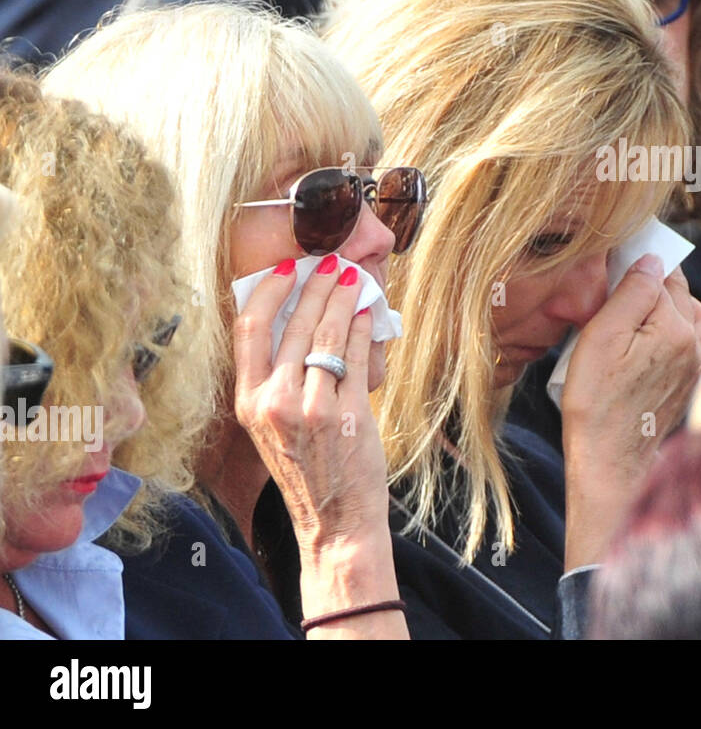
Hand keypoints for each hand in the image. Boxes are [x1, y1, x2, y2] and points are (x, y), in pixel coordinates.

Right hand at [232, 259, 390, 554]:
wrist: (334, 520)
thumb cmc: (307, 469)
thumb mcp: (273, 425)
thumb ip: (279, 377)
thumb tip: (301, 319)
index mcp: (248, 403)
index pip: (249, 331)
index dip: (269, 293)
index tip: (286, 269)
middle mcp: (275, 403)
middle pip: (294, 325)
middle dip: (317, 286)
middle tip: (332, 262)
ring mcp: (313, 408)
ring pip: (328, 336)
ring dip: (343, 300)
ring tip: (353, 278)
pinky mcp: (348, 414)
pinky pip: (355, 358)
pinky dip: (363, 330)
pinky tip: (368, 313)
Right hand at [560, 255, 700, 565]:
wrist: (610, 460)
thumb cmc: (597, 399)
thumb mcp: (602, 335)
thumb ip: (632, 291)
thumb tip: (652, 259)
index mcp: (677, 328)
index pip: (664, 274)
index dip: (638, 264)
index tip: (616, 264)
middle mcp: (696, 345)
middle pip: (681, 294)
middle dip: (653, 286)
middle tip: (617, 293)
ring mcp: (696, 367)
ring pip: (692, 317)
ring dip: (668, 308)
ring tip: (633, 316)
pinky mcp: (689, 385)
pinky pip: (688, 344)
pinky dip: (671, 334)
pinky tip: (644, 344)